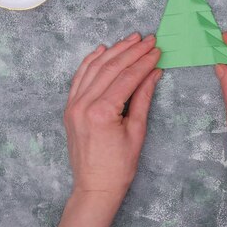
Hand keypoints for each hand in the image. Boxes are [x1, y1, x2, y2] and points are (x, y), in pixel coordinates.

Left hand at [52, 33, 161, 226]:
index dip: (144, 62)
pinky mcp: (70, 107)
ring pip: (94, 67)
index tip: (157, 50)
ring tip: (130, 39)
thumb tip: (154, 72)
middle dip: (131, 51)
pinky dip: (90, 61)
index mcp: (101, 112)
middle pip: (110, 68)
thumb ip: (143, 98)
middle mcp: (83, 104)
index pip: (127, 78)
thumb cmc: (119, 166)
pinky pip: (79, 77)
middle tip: (148, 39)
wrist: (95, 187)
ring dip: (113, 51)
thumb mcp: (137, 131)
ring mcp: (73, 105)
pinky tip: (103, 50)